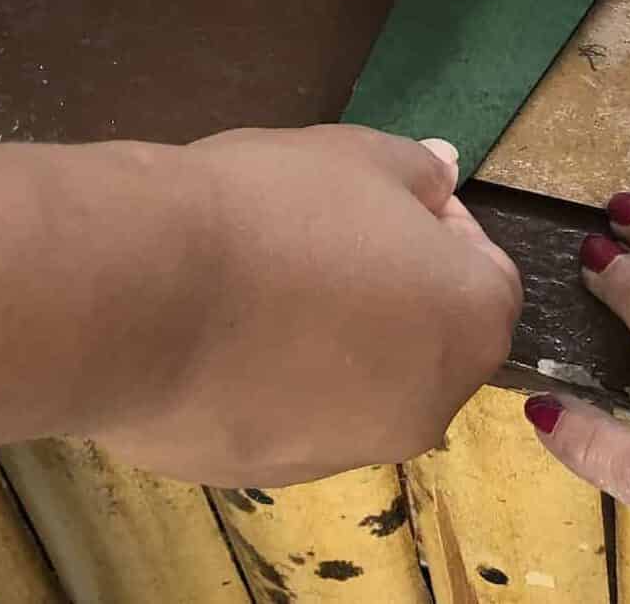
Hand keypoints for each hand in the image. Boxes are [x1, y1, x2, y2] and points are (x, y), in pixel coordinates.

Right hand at [87, 126, 520, 486]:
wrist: (143, 288)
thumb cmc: (281, 207)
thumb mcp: (365, 156)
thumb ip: (420, 171)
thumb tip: (443, 172)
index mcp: (472, 327)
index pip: (486, 276)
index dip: (443, 230)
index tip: (391, 202)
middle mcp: (429, 406)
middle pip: (430, 337)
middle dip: (397, 286)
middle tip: (332, 236)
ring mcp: (346, 451)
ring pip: (362, 383)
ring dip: (338, 336)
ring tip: (270, 279)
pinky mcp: (264, 473)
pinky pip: (292, 414)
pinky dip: (278, 377)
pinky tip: (227, 329)